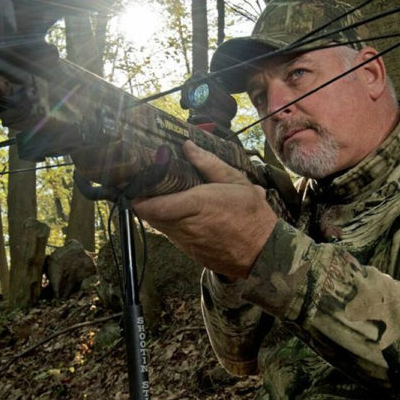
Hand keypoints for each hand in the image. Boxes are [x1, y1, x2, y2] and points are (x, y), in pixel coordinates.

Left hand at [132, 140, 278, 279]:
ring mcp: (186, 242)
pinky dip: (171, 224)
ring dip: (158, 212)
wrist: (263, 252)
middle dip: (146, 200)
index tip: (136, 183)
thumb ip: (208, 163)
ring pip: (160, 226)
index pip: (151, 206)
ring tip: (166, 196)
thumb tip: (188, 146)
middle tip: (150, 184)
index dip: (138, 197)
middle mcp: (185, 225)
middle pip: (150, 215)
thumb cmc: (251, 214)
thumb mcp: (235, 181)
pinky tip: (183, 213)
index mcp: (195, 204)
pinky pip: (173, 236)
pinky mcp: (190, 252)